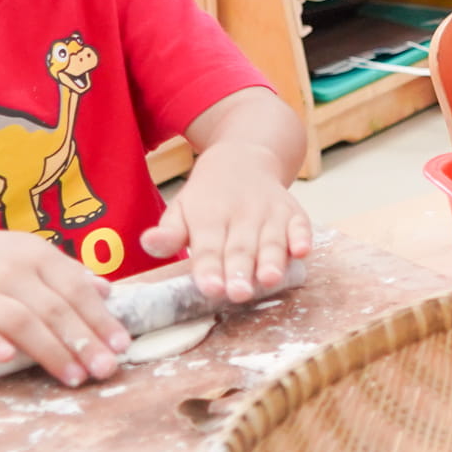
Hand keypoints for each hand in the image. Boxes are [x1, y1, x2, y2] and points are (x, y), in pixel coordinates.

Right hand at [0, 227, 128, 385]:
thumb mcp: (34, 256)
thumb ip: (69, 275)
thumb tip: (109, 293)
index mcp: (37, 256)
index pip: (75, 289)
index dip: (100, 318)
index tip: (121, 345)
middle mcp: (9, 270)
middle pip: (53, 309)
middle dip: (83, 341)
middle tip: (105, 369)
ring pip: (18, 320)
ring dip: (49, 350)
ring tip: (74, 376)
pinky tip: (8, 358)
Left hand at [144, 145, 311, 303]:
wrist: (242, 158)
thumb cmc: (208, 196)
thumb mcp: (181, 209)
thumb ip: (169, 233)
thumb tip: (148, 243)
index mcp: (208, 216)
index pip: (208, 247)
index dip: (209, 269)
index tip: (210, 288)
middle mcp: (241, 213)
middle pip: (241, 247)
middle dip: (240, 271)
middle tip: (238, 294)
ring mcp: (270, 212)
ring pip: (272, 240)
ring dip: (272, 260)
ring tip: (270, 280)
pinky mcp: (294, 212)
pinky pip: (301, 225)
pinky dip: (303, 238)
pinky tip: (302, 252)